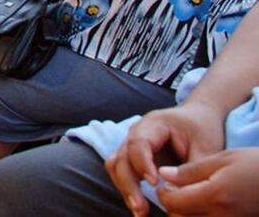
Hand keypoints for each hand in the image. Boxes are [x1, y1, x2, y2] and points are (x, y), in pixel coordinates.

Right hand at [106, 101, 226, 215]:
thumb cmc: (203, 128)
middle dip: (129, 184)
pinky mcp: (133, 157)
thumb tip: (181, 198)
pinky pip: (122, 173)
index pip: (138, 143)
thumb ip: (194, 170)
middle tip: (141, 209)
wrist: (198, 116)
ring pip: (116, 166)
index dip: (143, 163)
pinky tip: (140, 205)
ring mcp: (131, 145)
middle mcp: (135, 133)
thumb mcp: (207, 147)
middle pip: (121, 157)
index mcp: (154, 124)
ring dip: (125, 188)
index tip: (155, 183)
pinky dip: (128, 189)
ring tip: (139, 211)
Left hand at [155, 148, 258, 215]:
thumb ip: (191, 170)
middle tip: (176, 192)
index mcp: (215, 195)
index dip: (163, 194)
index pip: (173, 204)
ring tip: (190, 199)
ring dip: (185, 215)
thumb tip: (163, 175)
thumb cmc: (255, 165)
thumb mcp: (223, 159)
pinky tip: (203, 207)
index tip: (165, 185)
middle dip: (173, 207)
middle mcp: (222, 216)